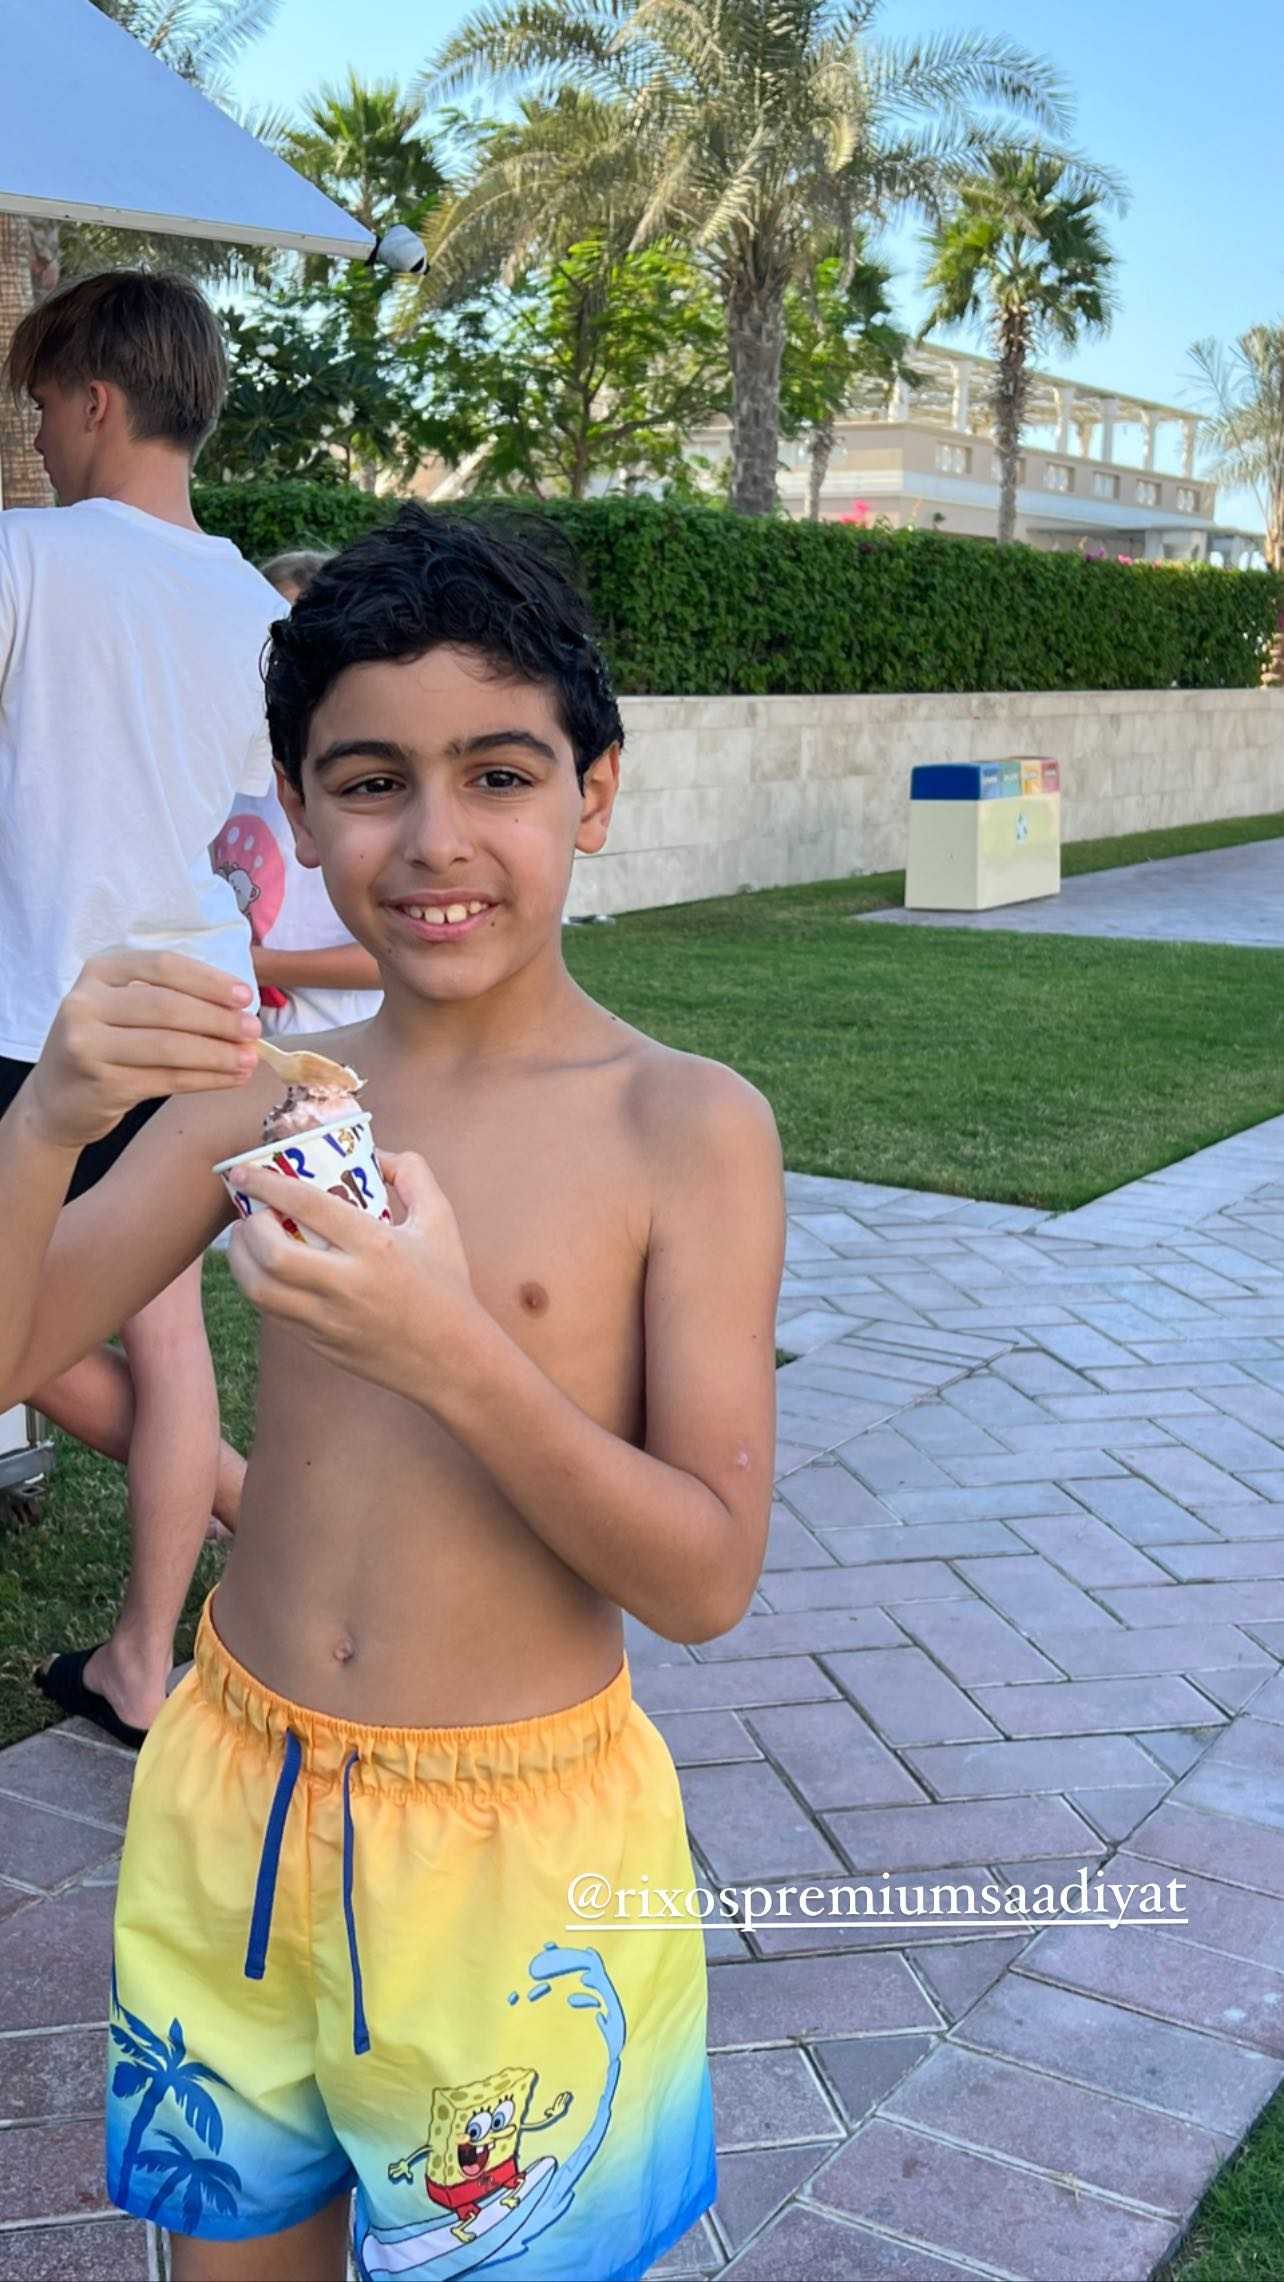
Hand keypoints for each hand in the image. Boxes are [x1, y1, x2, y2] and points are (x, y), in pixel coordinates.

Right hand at [28, 950, 260, 1150]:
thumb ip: (168, 999)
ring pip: (169, 1047)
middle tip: (254, 1031)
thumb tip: (239, 1009)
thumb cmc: (103, 1047)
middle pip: (167, 1006)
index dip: (208, 980)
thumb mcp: (121, 1009)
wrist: (54, 1100)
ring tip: (249, 1059)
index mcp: (99, 971)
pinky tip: (231, 1079)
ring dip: (218, 1054)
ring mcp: (89, 1044)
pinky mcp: (102, 1083)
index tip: (245, 996)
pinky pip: (166, 1079)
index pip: (162, 966)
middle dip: (218, 1020)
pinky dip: (206, 1079)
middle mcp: (86, 1003)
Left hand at [226, 1150, 476, 1393]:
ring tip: (244, 1241)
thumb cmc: (447, 1285)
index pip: (309, 1206)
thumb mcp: (440, 1221)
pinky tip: (263, 1271)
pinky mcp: (321, 1344)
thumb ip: (412, 1175)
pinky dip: (258, 1287)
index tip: (243, 1171)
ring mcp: (330, 1320)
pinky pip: (273, 1313)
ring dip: (240, 1260)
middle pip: (273, 1255)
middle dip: (248, 1228)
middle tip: (247, 1212)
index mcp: (376, 1246)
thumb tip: (376, 1153)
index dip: (267, 1184)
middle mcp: (348, 1284)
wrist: (452, 1360)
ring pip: (261, 1290)